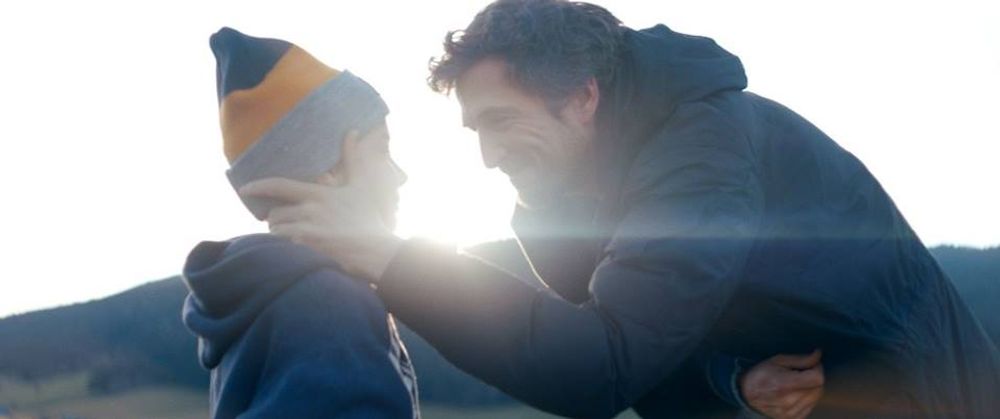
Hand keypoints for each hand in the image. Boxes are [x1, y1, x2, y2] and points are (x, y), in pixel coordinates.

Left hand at [238, 132, 400, 280]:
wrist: (377, 251)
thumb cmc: (369, 218)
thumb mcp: (362, 185)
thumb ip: (353, 159)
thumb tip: (353, 131)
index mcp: (318, 194)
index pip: (279, 185)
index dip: (258, 186)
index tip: (244, 189)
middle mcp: (309, 210)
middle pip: (274, 214)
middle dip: (277, 220)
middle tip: (286, 224)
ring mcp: (307, 230)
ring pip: (276, 232)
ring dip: (280, 235)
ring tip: (293, 238)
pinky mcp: (307, 249)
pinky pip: (282, 248)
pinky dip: (285, 250)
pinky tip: (297, 251)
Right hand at [740, 349, 823, 418]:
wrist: (747, 393)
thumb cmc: (761, 374)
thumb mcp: (778, 361)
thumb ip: (801, 359)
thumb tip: (819, 355)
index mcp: (784, 384)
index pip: (817, 379)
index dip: (817, 369)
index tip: (812, 365)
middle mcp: (788, 401)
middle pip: (818, 388)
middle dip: (814, 378)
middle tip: (801, 373)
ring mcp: (791, 412)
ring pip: (816, 397)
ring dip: (811, 388)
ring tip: (796, 383)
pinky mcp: (793, 418)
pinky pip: (811, 406)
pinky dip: (807, 398)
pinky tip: (795, 393)